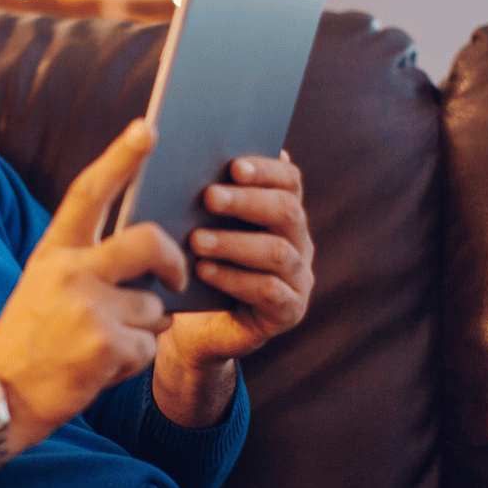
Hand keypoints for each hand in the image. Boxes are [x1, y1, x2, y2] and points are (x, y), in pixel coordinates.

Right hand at [0, 120, 188, 457]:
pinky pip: (149, 345)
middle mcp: (71, 272)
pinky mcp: (105, 346)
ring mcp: (89, 308)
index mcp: (54, 251)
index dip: (121, 158)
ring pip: (156, 306)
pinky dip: (134, 361)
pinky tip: (100, 369)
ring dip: (143, 329)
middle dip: (174, 261)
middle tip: (175, 278)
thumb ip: (89, 262)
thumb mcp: (45, 285)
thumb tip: (153, 251)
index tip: (148, 127)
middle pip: (151, 242)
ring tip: (102, 345)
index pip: (90, 192)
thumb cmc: (30, 339)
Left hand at [152, 152, 313, 425]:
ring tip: (196, 240)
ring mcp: (299, 278)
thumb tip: (189, 158)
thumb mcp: (198, 228)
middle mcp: (299, 241)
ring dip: (234, 243)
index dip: (266, 169)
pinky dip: (234, 278)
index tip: (233, 165)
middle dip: (246, 201)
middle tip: (208, 196)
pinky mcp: (289, 311)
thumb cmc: (195, 265)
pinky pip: (269, 291)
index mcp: (283, 212)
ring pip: (278, 251)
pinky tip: (204, 271)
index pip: (290, 181)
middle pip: (287, 211)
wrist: (195, 329)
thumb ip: (207, 198)